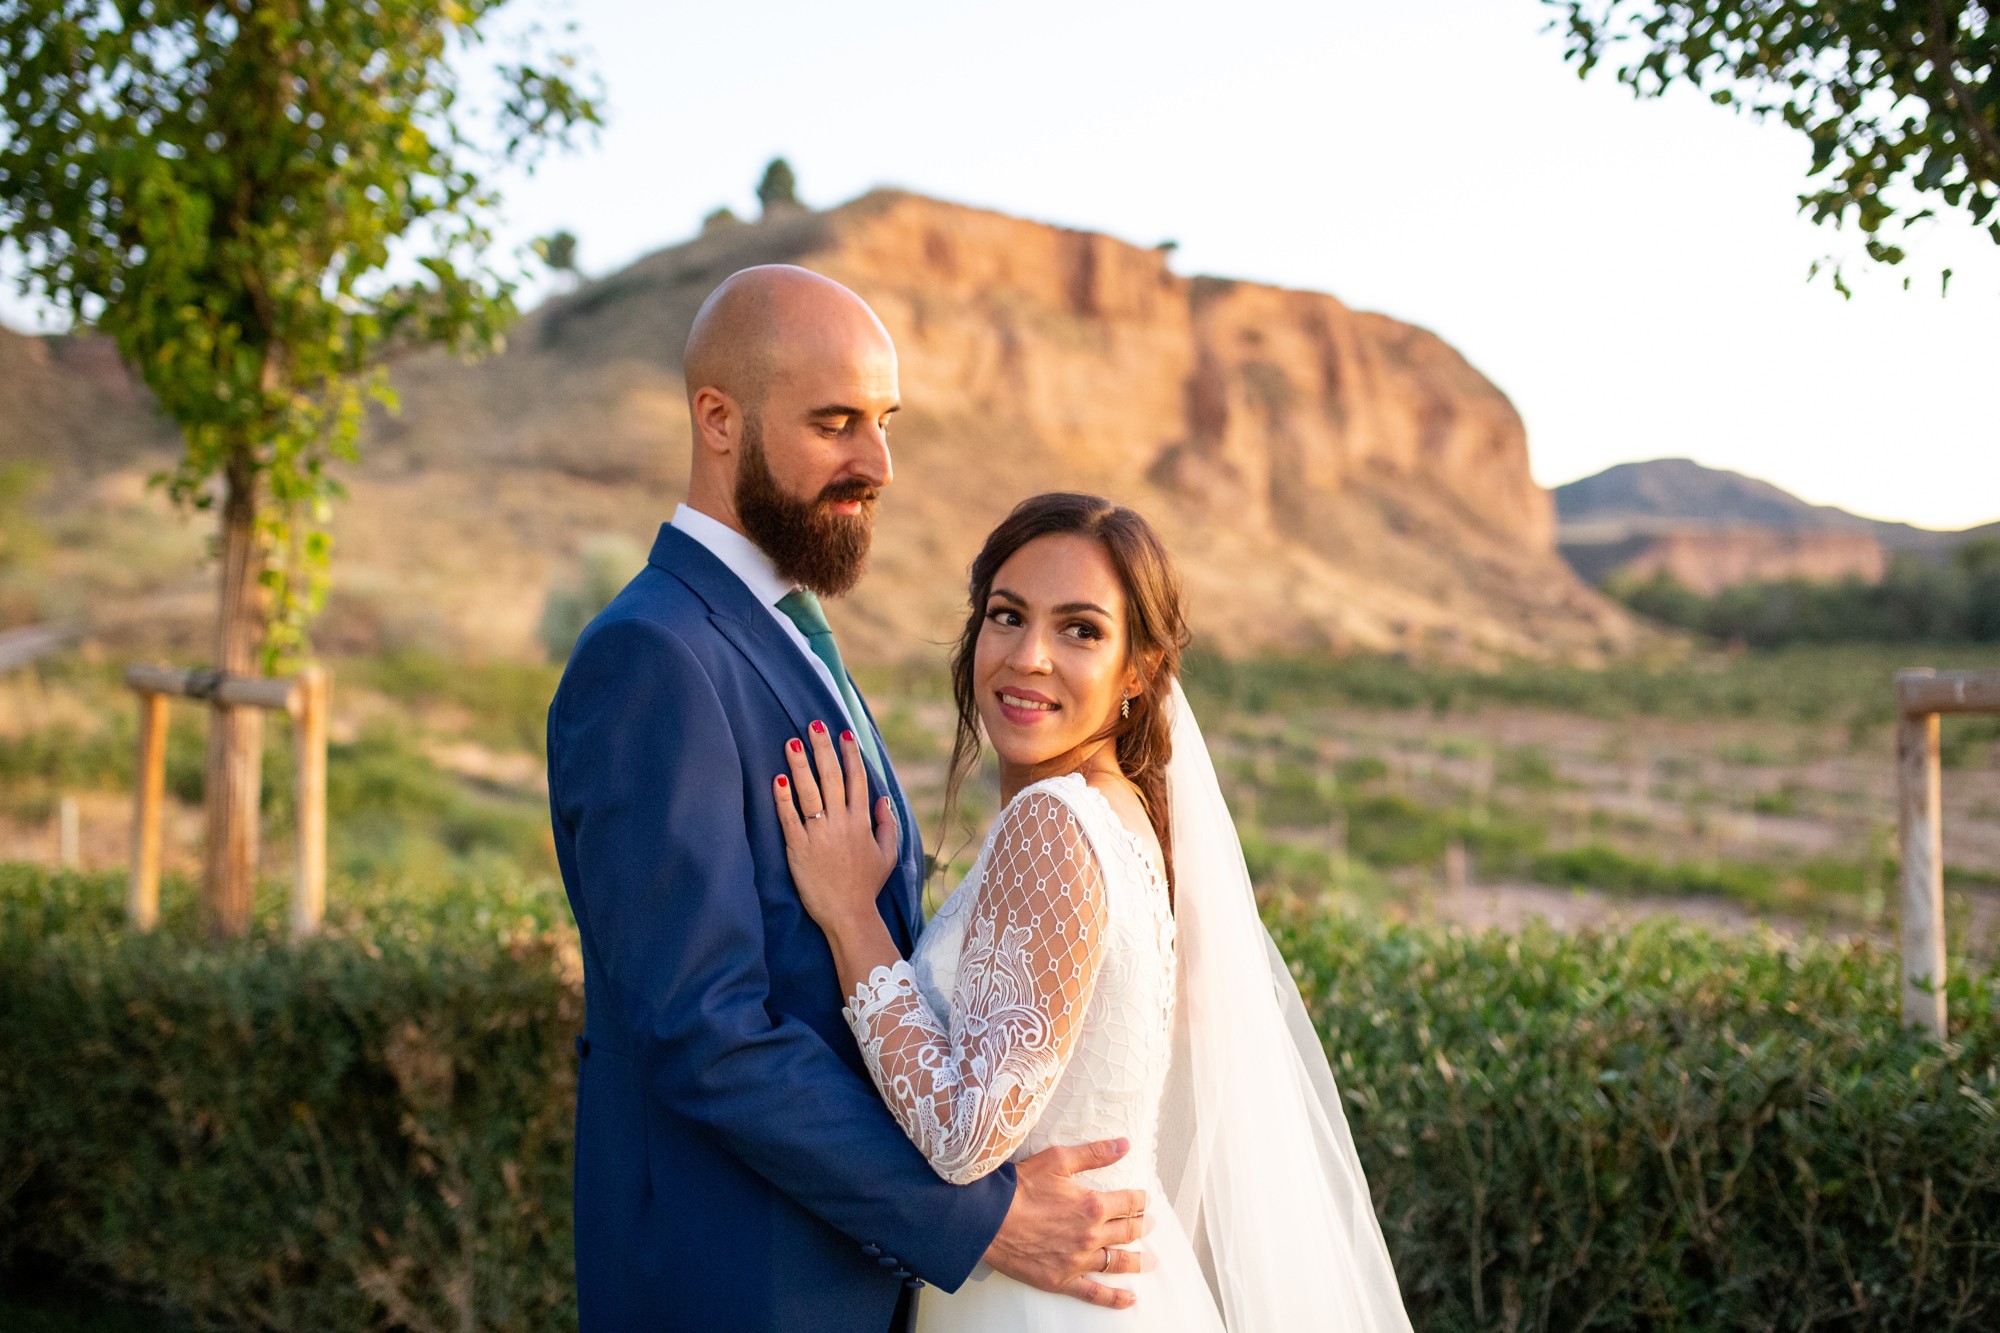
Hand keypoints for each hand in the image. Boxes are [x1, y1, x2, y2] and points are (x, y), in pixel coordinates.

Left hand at [773, 720, 899, 931]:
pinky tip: (778, 779)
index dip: (850, 755)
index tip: (844, 734)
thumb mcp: (887, 855)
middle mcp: (841, 823)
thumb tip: (883, 799)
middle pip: (832, 778)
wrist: (849, 915)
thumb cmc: (866, 885)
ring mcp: (819, 835)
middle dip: (823, 749)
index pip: (856, 780)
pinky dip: (783, 799)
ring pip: (809, 793)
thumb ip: (887, 824)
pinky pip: (790, 819)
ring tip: (792, 742)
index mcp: (862, 822)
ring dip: (800, 765)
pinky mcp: (799, 849)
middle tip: (814, 725)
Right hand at [983, 1139, 1152, 1309]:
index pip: (1128, 1202)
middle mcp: (1090, 1235)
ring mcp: (1078, 1261)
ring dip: (1137, 1261)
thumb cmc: (1020, 1188)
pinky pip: (1094, 1293)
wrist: (988, 1219)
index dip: (1139, 1200)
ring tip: (1149, 1260)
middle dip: (1142, 1226)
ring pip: (1117, 1262)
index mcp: (1092, 1205)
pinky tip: (1129, 1298)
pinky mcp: (1062, 1280)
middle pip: (1127, 1231)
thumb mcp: (1058, 1160)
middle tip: (1149, 1225)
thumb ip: (1094, 1154)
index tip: (1144, 1200)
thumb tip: (1123, 1145)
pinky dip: (1114, 1298)